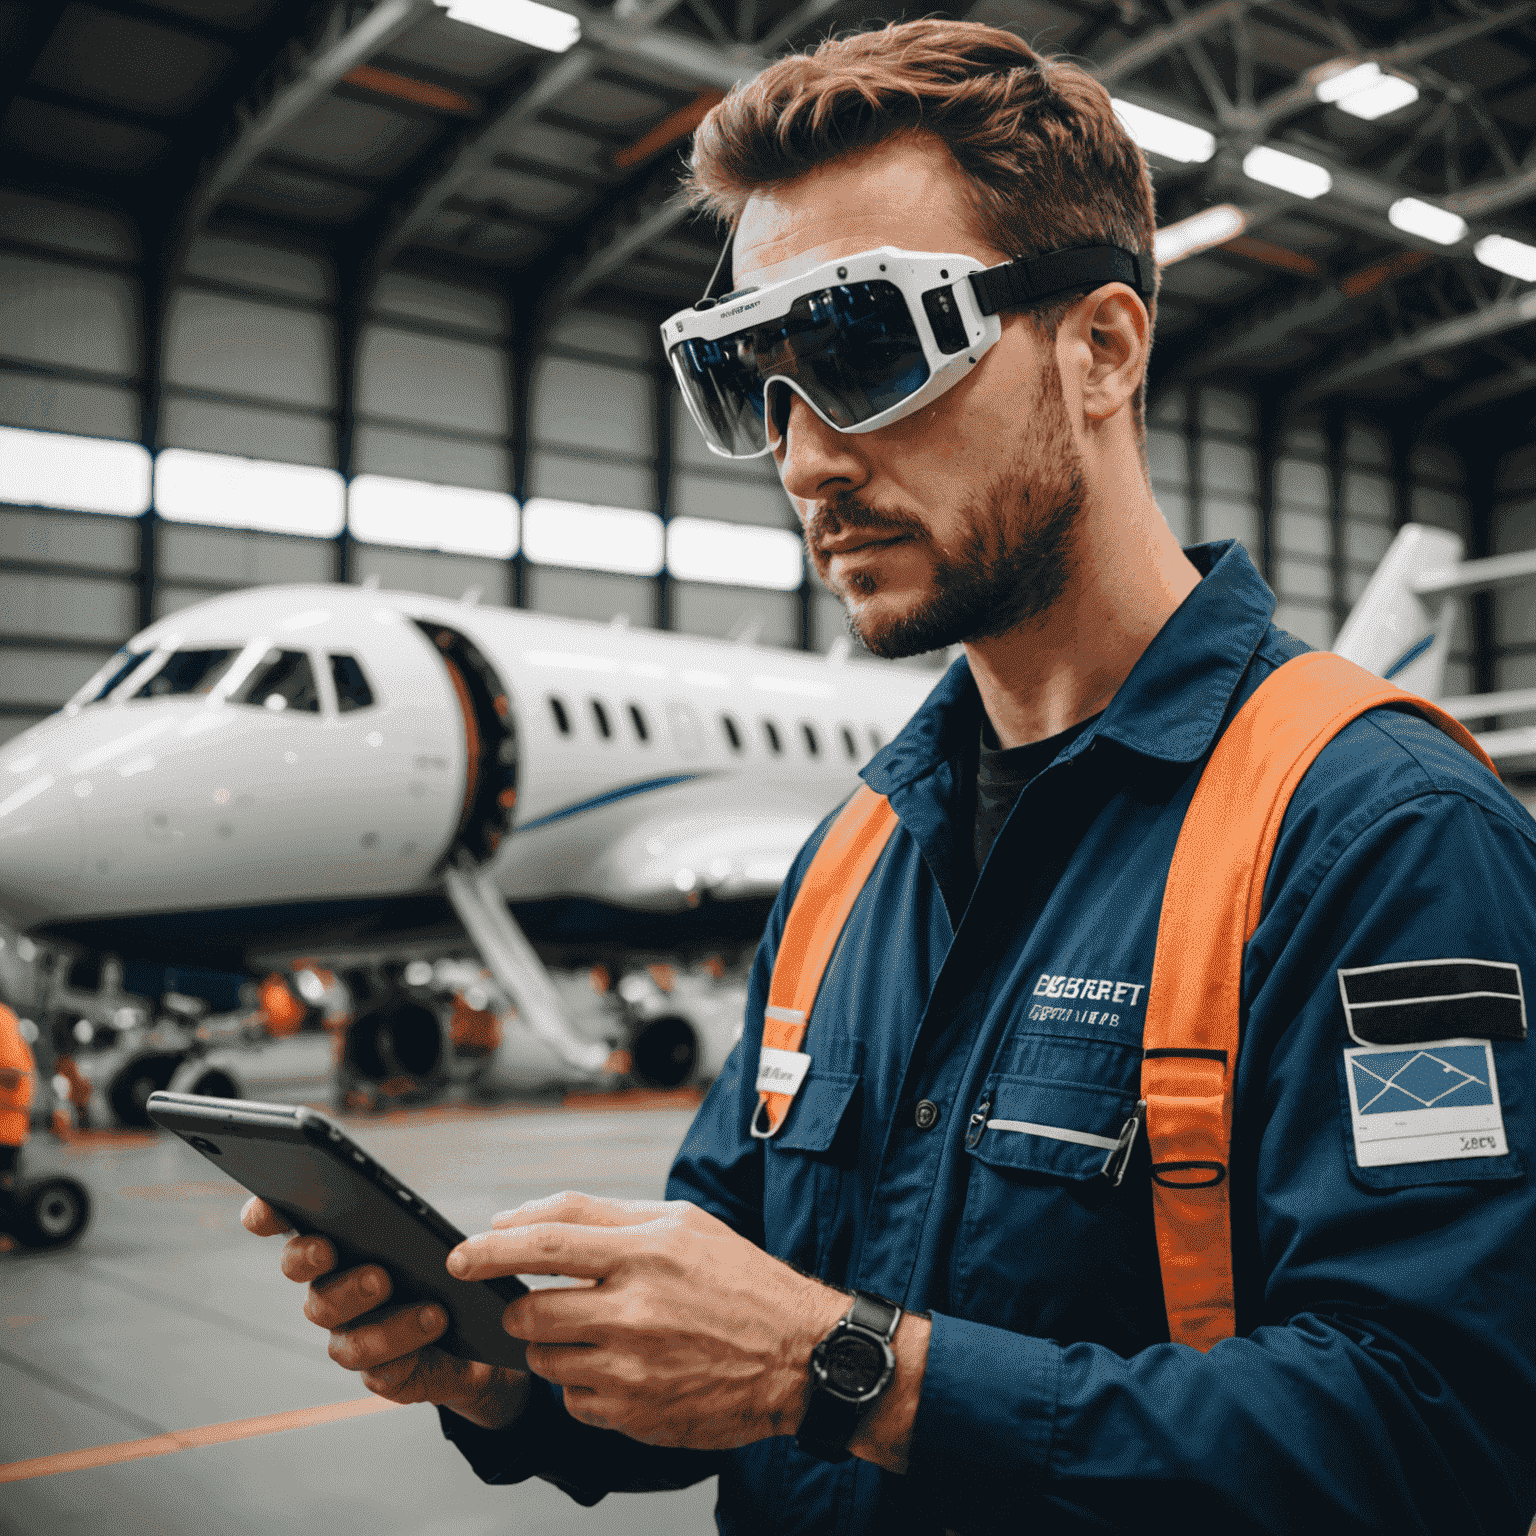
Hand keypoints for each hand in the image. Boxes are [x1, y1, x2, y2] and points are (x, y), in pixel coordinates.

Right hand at [240, 1196, 530, 1429]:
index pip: (288, 1224)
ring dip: (384, 1321)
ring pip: (344, 1334)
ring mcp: (354, 1335)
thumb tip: (423, 1212)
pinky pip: (382, 1370)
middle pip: (305, 1277)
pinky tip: (434, 1327)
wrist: (485, 1332)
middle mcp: (334, 1290)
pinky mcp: (384, 1373)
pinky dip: (406, 1349)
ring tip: (428, 1305)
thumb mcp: (446, 1232)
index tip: (261, 1210)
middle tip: (331, 1249)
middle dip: (310, 1261)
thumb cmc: (456, 1267)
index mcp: (342, 1243)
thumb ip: (427, 1219)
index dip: (266, 1216)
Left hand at [446, 1191, 850, 1449]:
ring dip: (550, 1347)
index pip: (545, 1242)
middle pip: (531, 1310)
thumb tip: (517, 1221)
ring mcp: (632, 1366)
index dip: (491, 1249)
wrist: (796, 1355)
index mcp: (646, 1249)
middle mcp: (635, 1307)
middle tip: (537, 1305)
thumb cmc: (738, 1281)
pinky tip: (620, 1368)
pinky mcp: (633, 1413)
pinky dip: (581, 1384)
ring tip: (593, 1335)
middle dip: (519, 1308)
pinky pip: (571, 1399)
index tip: (461, 1256)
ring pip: (543, 1358)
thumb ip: (599, 1215)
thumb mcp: (680, 1222)